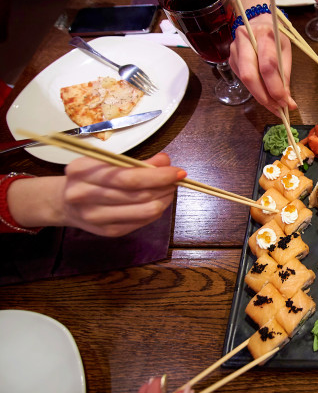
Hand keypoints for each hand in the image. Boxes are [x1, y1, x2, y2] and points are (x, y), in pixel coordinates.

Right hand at [8, 154, 184, 236]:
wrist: (64, 203)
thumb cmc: (90, 177)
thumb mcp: (105, 161)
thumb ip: (136, 162)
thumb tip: (165, 161)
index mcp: (81, 172)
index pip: (127, 177)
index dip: (157, 175)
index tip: (176, 170)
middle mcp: (84, 196)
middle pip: (137, 195)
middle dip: (164, 186)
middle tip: (178, 178)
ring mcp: (96, 218)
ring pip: (144, 211)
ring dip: (164, 199)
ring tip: (169, 188)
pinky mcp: (108, 231)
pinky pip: (142, 222)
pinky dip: (156, 210)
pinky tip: (158, 200)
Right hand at [229, 15, 295, 117]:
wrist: (257, 22)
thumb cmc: (274, 35)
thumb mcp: (285, 49)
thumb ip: (285, 74)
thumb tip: (287, 101)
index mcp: (263, 34)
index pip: (267, 66)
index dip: (276, 88)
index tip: (286, 102)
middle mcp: (244, 41)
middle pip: (250, 76)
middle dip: (264, 97)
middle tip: (278, 110)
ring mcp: (235, 51)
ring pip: (245, 81)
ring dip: (261, 97)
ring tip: (275, 107)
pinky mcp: (231, 60)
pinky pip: (243, 80)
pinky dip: (256, 91)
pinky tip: (266, 96)